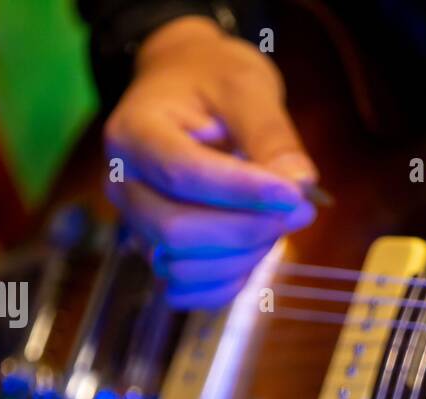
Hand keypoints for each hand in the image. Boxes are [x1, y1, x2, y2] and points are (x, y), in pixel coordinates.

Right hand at [103, 16, 316, 308]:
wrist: (183, 88)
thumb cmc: (213, 81)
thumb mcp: (246, 87)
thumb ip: (272, 135)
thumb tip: (298, 184)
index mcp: (134, 132)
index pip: (184, 174)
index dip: (243, 192)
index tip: (296, 195)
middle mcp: (123, 184)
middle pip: (177, 230)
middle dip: (248, 228)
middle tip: (302, 209)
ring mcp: (135, 224)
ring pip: (183, 265)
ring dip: (244, 256)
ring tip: (279, 221)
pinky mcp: (156, 252)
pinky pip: (186, 290)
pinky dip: (226, 282)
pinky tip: (256, 252)